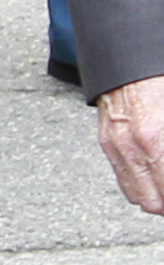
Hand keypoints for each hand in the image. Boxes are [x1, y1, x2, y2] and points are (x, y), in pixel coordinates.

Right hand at [97, 76, 163, 211]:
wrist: (126, 62)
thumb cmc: (156, 82)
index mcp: (154, 138)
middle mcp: (132, 147)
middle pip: (153, 202)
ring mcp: (117, 147)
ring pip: (138, 197)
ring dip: (156, 198)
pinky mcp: (108, 143)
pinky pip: (125, 181)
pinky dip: (141, 187)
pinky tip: (154, 180)